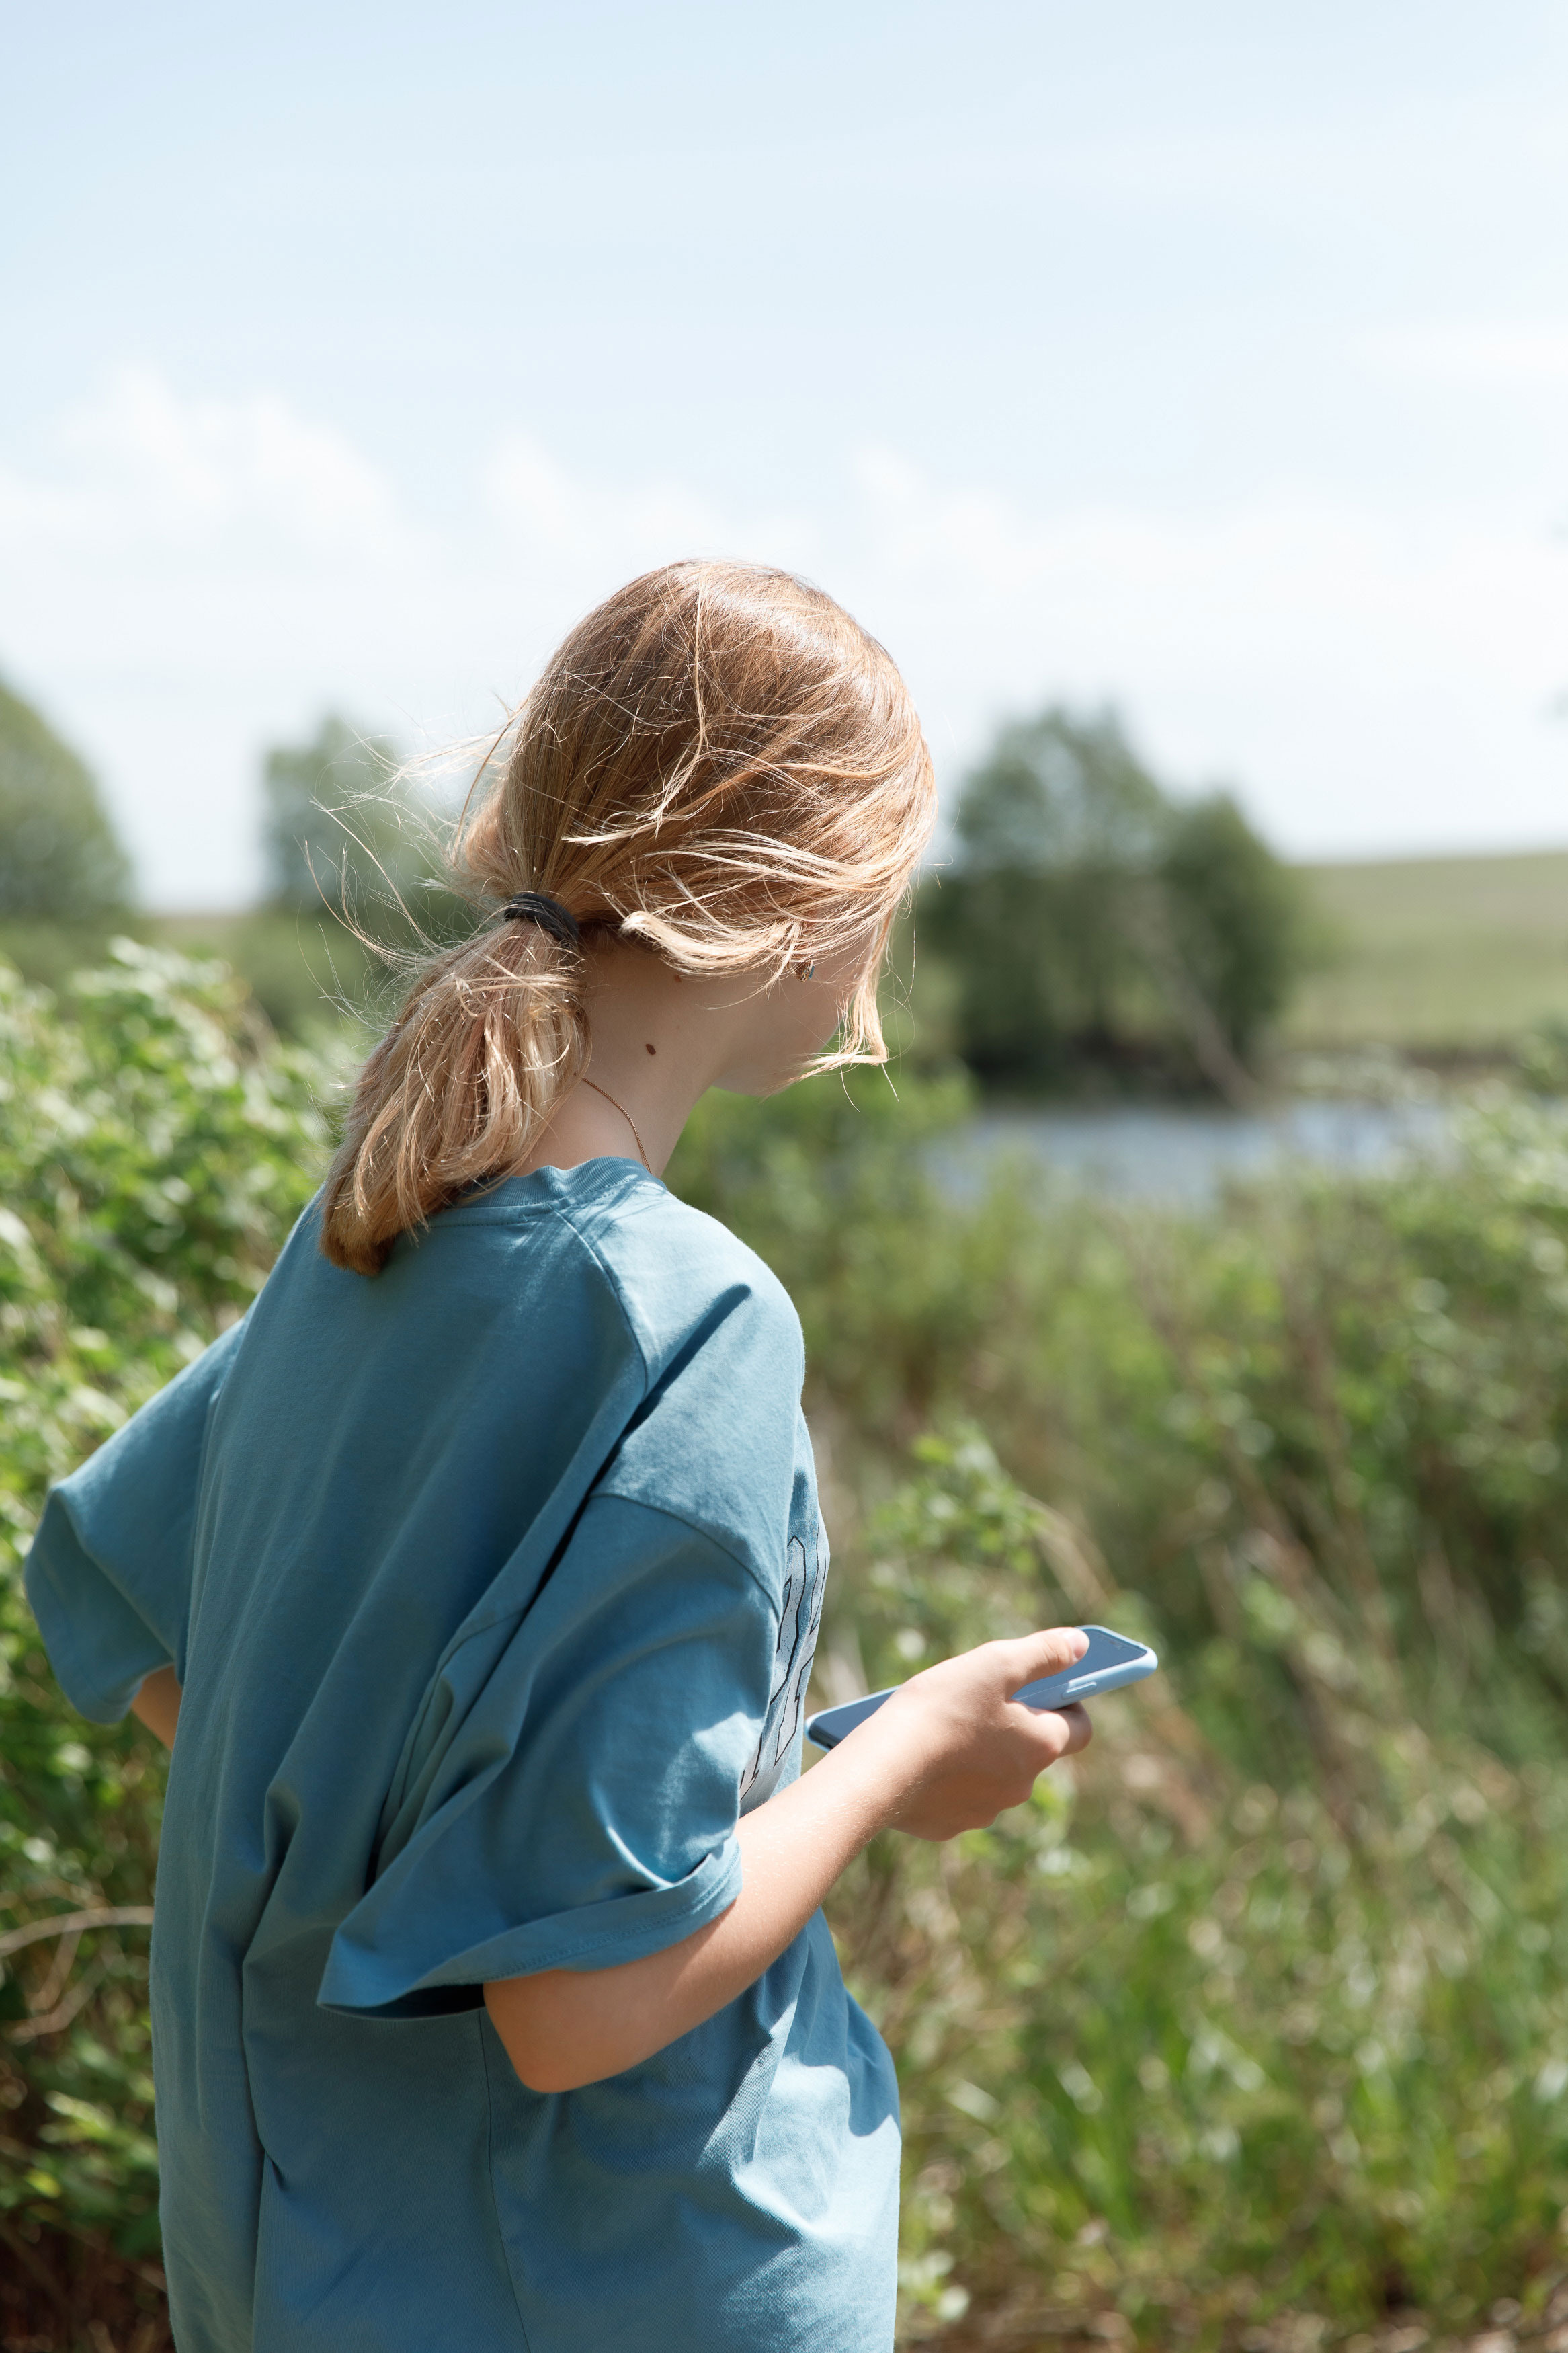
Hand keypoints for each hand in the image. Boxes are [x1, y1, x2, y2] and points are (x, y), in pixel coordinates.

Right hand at [852, 1628, 1093, 1842]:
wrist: (881, 1768)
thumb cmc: (941, 1708)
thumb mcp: (996, 1663)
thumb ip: (1043, 1652)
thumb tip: (1079, 1645)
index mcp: (1041, 1746)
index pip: (1080, 1727)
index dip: (1067, 1702)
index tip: (1044, 1686)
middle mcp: (1022, 1786)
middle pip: (1032, 1750)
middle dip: (1014, 1726)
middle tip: (980, 1700)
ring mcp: (986, 1810)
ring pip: (995, 1776)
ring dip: (982, 1753)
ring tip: (945, 1727)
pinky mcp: (950, 1825)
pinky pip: (959, 1797)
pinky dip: (950, 1779)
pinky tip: (924, 1759)